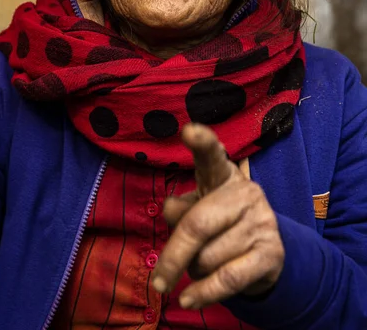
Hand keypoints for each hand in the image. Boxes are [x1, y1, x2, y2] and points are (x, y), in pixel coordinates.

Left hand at [152, 123, 284, 308]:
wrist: (266, 250)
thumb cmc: (220, 222)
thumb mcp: (199, 209)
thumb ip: (181, 209)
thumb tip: (172, 213)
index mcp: (223, 175)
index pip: (211, 156)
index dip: (202, 142)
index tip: (189, 131)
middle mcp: (245, 192)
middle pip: (197, 225)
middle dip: (173, 257)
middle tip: (157, 281)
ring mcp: (262, 221)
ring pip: (206, 258)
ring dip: (194, 271)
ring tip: (204, 263)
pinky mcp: (271, 253)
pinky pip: (226, 279)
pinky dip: (203, 294)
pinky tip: (189, 299)